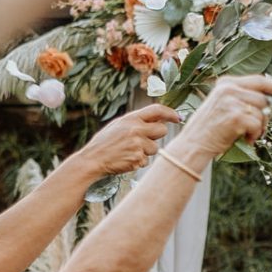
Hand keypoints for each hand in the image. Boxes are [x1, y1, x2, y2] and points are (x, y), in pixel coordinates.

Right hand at [65, 104, 182, 178]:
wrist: (93, 160)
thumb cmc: (105, 143)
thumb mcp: (118, 126)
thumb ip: (136, 122)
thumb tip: (159, 121)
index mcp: (131, 119)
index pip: (157, 110)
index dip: (170, 113)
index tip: (178, 117)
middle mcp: (136, 130)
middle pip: (162, 130)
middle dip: (157, 136)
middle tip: (144, 140)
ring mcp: (137, 145)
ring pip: (155, 148)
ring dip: (146, 152)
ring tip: (129, 151)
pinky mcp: (137, 159)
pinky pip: (146, 161)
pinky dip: (138, 161)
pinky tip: (126, 159)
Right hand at [172, 75, 271, 160]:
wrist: (194, 144)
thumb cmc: (210, 128)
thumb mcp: (223, 104)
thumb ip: (242, 97)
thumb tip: (271, 98)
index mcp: (226, 83)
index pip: (259, 79)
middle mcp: (229, 89)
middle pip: (263, 98)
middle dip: (267, 114)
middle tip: (259, 126)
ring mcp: (232, 102)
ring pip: (263, 112)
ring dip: (260, 127)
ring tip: (248, 134)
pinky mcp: (236, 117)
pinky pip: (258, 125)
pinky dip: (255, 135)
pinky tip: (245, 139)